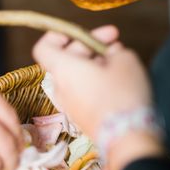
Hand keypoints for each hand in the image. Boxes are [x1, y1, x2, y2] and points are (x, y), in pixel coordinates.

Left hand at [32, 26, 164, 169]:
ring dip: (94, 62)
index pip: (44, 47)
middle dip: (89, 45)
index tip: (81, 32)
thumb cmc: (122, 94)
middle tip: (115, 39)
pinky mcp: (81, 117)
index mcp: (63, 69)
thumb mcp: (125, 60)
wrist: (126, 137)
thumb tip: (111, 53)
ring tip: (120, 58)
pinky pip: (83, 91)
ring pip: (76, 75)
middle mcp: (60, 87)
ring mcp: (69, 104)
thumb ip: (113, 50)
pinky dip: (95, 80)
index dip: (58, 35)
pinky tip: (118, 78)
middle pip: (65, 58)